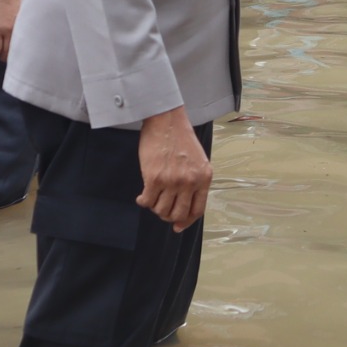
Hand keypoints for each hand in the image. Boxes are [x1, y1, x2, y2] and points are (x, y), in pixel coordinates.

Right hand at [136, 107, 212, 231]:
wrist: (166, 119)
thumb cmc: (180, 137)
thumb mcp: (197, 160)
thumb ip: (194, 181)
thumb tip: (184, 203)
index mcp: (204, 178)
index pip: (197, 210)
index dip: (186, 221)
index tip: (177, 226)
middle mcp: (190, 182)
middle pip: (178, 213)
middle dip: (168, 216)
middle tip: (160, 210)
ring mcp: (172, 181)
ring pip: (161, 209)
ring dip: (155, 207)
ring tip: (152, 198)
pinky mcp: (154, 178)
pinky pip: (147, 201)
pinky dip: (143, 202)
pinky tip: (141, 197)